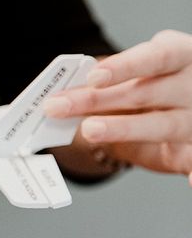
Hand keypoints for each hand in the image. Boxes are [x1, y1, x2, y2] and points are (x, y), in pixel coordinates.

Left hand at [43, 30, 191, 185]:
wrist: (184, 104)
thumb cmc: (154, 83)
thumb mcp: (133, 74)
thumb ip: (104, 84)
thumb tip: (61, 100)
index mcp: (180, 55)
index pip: (156, 57)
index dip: (124, 66)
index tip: (93, 77)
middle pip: (146, 93)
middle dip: (99, 100)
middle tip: (59, 107)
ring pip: (164, 125)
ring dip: (124, 128)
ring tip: (90, 130)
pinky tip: (189, 182)